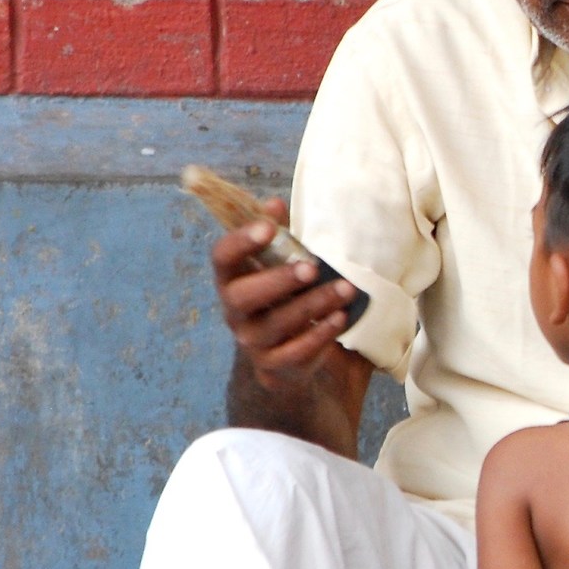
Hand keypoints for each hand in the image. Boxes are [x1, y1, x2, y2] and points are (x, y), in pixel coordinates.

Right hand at [212, 201, 355, 387]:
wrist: (282, 355)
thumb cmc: (282, 294)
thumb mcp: (279, 263)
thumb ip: (278, 234)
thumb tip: (274, 203)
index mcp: (232, 278)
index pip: (222, 257)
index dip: (241, 242)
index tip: (268, 227)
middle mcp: (235, 311)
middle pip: (243, 296)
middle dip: (278, 280)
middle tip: (311, 267)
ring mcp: (252, 341)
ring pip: (277, 325)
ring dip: (313, 305)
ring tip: (345, 289)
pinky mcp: (274, 365)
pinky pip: (295, 353)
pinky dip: (320, 335)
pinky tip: (340, 318)